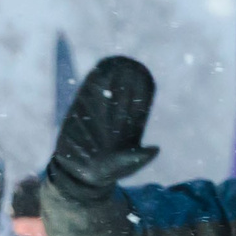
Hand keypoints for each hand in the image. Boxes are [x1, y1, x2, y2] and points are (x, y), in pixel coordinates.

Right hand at [48, 56, 157, 194]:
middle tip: (130, 63)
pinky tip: (100, 68)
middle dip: (127, 77)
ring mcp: (99, 112)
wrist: (79, 174)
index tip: (143, 74)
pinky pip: (89, 92)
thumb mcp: (124, 166)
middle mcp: (116, 116)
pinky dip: (95, 80)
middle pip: (124, 92)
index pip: (139, 103)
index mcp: (131, 127)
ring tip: (117, 61)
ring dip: (112, 74)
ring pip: (107, 89)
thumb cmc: (106, 172)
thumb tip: (155, 149)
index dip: (142, 89)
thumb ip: (138, 157)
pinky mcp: (82, 111)